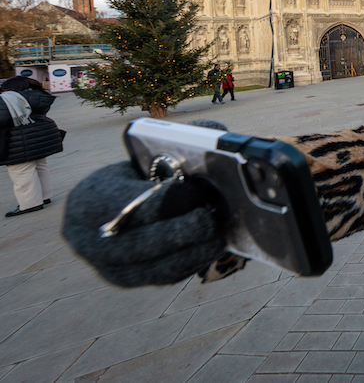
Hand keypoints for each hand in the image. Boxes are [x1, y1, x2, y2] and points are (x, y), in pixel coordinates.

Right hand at [63, 161, 226, 286]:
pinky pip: (159, 277)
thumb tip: (212, 148)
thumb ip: (180, 143)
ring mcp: (104, 263)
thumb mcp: (156, 149)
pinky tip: (211, 248)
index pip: (119, 205)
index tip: (192, 193)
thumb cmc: (149, 169)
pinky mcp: (126, 279)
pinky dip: (189, 264)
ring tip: (218, 236)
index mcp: (87, 199)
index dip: (157, 202)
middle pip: (134, 244)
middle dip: (178, 232)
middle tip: (211, 219)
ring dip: (189, 252)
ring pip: (149, 267)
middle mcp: (86, 237)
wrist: (134, 197)